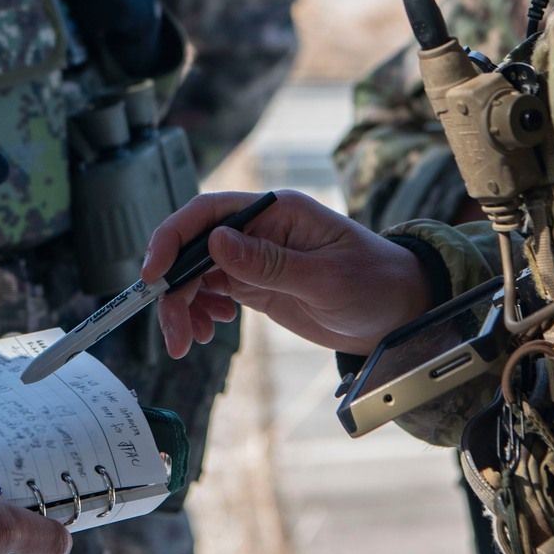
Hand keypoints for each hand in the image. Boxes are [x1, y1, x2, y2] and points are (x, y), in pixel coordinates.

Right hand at [140, 190, 429, 357]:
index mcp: (275, 211)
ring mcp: (255, 257)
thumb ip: (269, 263)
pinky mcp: (257, 284)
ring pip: (198, 273)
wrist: (400, 313)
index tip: (153, 274)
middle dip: (174, 288)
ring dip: (183, 304)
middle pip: (194, 248)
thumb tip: (216, 241)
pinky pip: (212, 291)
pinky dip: (199, 311)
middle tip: (174, 334)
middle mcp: (259, 228)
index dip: (172, 238)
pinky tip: (207, 330)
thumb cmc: (375, 284)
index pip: (208, 212)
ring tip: (188, 342)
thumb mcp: (325, 279)